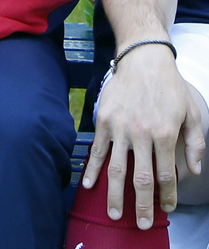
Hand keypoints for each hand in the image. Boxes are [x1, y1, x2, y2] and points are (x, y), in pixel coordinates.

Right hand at [83, 46, 204, 227]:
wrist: (143, 60)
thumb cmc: (170, 87)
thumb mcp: (192, 113)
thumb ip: (196, 144)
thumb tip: (193, 172)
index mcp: (166, 135)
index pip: (167, 176)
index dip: (167, 197)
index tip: (167, 210)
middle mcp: (142, 135)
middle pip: (141, 179)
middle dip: (142, 205)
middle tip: (142, 224)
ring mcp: (120, 128)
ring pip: (117, 169)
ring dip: (115, 194)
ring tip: (114, 213)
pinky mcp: (104, 120)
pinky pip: (98, 149)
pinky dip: (93, 169)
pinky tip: (89, 184)